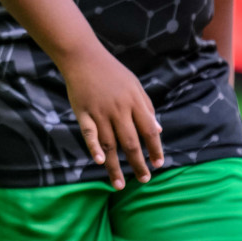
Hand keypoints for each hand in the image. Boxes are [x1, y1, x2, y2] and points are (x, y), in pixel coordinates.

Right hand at [61, 47, 163, 188]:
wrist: (83, 56)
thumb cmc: (111, 71)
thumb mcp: (134, 85)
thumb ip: (146, 107)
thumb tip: (158, 131)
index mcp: (134, 102)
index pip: (149, 130)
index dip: (155, 148)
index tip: (158, 164)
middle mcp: (118, 109)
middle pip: (131, 142)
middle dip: (138, 163)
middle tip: (144, 179)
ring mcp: (99, 112)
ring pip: (110, 144)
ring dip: (115, 166)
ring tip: (120, 184)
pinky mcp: (82, 112)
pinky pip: (89, 133)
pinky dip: (94, 148)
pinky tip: (99, 162)